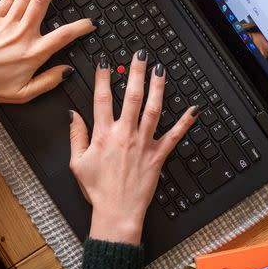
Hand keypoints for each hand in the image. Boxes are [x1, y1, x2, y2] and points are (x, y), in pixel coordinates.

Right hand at [68, 50, 198, 244]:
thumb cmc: (97, 190)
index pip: (102, 98)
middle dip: (136, 73)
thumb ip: (76, 136)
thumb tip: (73, 115)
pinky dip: (185, 122)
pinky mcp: (158, 156)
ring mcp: (143, 144)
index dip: (102, 77)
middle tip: (140, 54)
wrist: (117, 213)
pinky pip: (174, 136)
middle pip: (132, 97)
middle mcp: (125, 135)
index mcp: (103, 135)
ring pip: (153, 109)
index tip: (105, 61)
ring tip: (160, 70)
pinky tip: (194, 109)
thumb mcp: (77, 163)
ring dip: (158, 87)